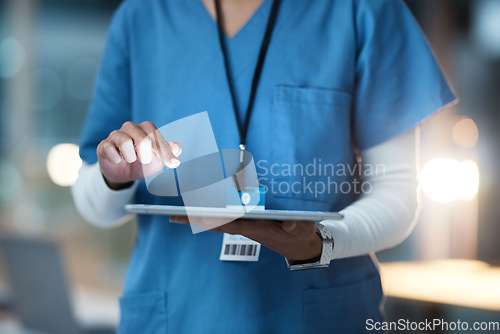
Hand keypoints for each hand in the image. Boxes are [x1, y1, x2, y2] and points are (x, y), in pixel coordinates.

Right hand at [97, 121, 181, 189]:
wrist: (125, 175)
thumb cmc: (143, 163)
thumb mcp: (159, 160)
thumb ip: (169, 152)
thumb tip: (176, 147)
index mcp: (146, 128)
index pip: (157, 137)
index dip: (165, 152)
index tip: (173, 164)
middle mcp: (130, 127)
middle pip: (143, 140)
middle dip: (146, 156)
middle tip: (144, 160)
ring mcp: (116, 134)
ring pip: (125, 143)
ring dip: (131, 157)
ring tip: (130, 159)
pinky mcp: (103, 144)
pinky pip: (109, 149)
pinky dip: (116, 159)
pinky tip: (118, 161)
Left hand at [170, 216, 321, 261]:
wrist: (300, 244)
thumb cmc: (299, 235)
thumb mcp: (302, 230)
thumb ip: (298, 226)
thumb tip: (292, 222)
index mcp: (255, 228)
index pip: (228, 223)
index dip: (210, 219)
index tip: (193, 217)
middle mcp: (246, 226)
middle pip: (216, 222)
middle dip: (195, 219)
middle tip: (171, 216)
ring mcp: (245, 224)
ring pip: (219, 219)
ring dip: (200, 215)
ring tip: (180, 210)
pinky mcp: (248, 221)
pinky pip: (226, 216)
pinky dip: (213, 212)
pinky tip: (203, 206)